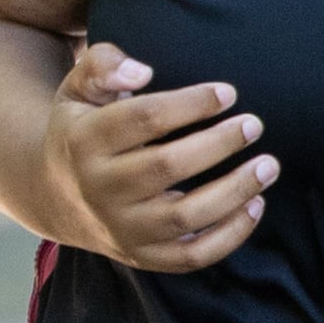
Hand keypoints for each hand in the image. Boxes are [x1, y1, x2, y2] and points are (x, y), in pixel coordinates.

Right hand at [45, 40, 276, 271]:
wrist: (55, 196)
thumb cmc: (84, 130)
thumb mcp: (79, 90)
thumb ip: (103, 65)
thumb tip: (142, 72)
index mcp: (84, 141)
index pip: (142, 119)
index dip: (190, 104)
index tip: (228, 93)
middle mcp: (100, 188)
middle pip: (167, 166)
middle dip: (218, 144)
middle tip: (254, 125)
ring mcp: (121, 227)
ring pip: (184, 216)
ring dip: (234, 191)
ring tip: (268, 165)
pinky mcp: (142, 256)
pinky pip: (191, 256)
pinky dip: (229, 236)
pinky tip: (256, 205)